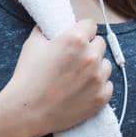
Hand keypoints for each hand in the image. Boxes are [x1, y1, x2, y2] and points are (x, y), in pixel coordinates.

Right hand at [0, 19, 114, 136]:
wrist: (27, 111)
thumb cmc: (28, 77)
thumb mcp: (33, 45)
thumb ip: (46, 31)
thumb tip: (50, 25)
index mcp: (76, 40)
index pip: (90, 25)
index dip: (82, 30)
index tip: (78, 37)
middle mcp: (91, 57)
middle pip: (100, 44)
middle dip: (89, 48)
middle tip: (75, 58)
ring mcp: (99, 78)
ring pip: (106, 64)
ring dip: (96, 67)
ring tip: (78, 76)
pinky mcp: (102, 97)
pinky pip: (107, 85)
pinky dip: (98, 86)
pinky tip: (82, 89)